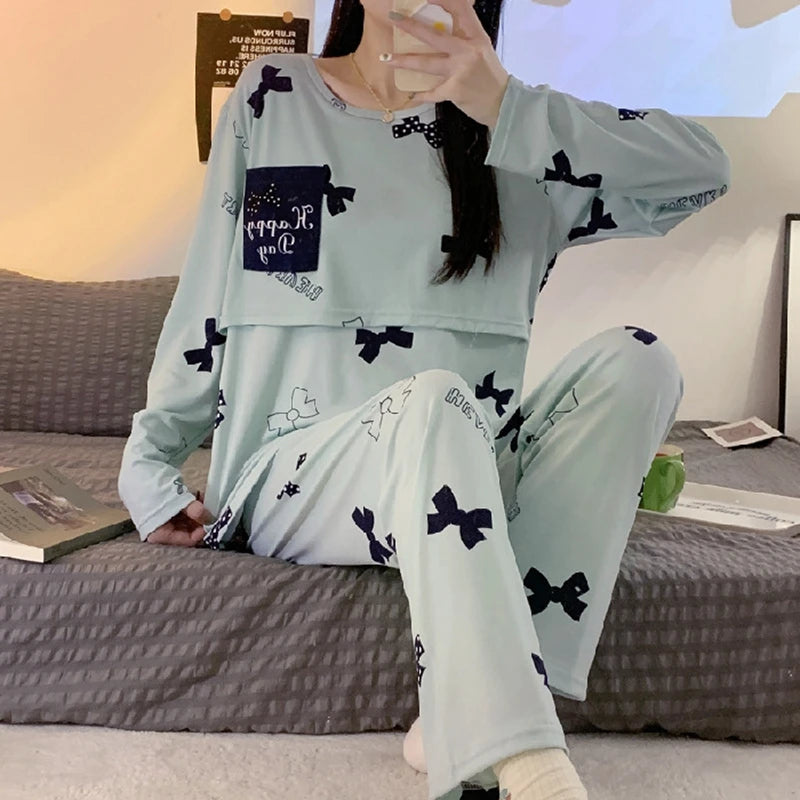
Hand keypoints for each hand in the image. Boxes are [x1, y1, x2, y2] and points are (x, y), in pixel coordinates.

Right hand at [145, 489, 213, 546]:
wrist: (137, 469)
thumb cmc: (150, 487)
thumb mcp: (175, 500)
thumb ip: (193, 510)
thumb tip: (210, 519)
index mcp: (158, 534)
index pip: (186, 540)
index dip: (201, 532)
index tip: (213, 521)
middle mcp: (161, 530)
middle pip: (188, 531)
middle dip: (201, 521)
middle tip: (213, 510)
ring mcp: (165, 519)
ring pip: (188, 520)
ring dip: (199, 512)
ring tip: (206, 500)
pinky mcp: (168, 508)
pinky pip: (184, 511)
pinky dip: (193, 505)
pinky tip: (200, 496)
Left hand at [386, 0, 509, 127]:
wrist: (503, 103)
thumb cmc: (490, 77)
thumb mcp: (482, 50)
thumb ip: (465, 39)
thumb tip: (441, 30)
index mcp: (476, 36)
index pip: (459, 8)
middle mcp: (467, 50)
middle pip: (434, 35)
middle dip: (411, 26)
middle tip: (393, 18)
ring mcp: (460, 70)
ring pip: (426, 63)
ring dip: (403, 61)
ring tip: (386, 58)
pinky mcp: (455, 90)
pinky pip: (432, 92)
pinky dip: (421, 94)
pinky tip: (412, 94)